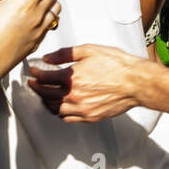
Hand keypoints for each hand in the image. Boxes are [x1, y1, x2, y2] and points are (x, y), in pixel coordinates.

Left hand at [28, 43, 147, 122]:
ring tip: (43, 95)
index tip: (33, 71)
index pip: (45, 78)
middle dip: (37, 88)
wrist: (135, 82)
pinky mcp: (90, 117)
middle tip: (33, 83)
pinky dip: (58, 113)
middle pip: (46, 95)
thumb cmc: (116, 65)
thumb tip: (48, 58)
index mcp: (72, 78)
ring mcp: (82, 109)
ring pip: (55, 108)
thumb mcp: (89, 50)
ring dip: (46, 101)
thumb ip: (65, 54)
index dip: (36, 74)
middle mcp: (74, 95)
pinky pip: (68, 118)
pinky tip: (58, 107)